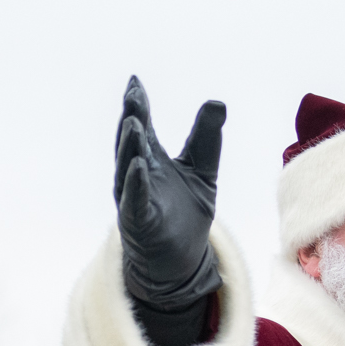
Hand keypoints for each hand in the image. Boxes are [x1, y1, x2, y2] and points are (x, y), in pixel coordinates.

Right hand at [112, 75, 225, 345]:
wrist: (180, 263)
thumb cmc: (185, 214)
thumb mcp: (203, 171)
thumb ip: (206, 139)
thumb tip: (216, 102)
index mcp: (150, 161)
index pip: (142, 127)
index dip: (138, 105)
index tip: (135, 82)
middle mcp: (137, 176)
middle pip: (132, 143)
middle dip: (131, 118)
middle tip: (132, 94)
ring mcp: (134, 199)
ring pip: (128, 168)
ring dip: (130, 147)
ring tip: (133, 124)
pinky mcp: (139, 223)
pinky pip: (135, 201)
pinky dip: (135, 184)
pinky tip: (138, 166)